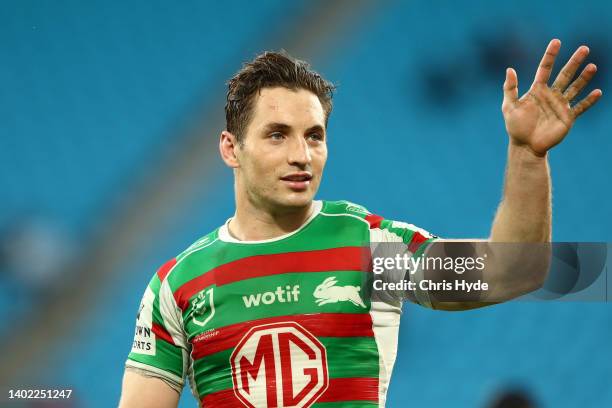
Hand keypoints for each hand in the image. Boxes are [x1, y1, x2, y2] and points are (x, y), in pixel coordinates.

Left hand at [502, 39, 601, 155]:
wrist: (525, 146)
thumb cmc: (515, 127)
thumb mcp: (509, 107)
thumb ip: (510, 88)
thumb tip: (510, 69)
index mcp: (537, 90)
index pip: (545, 69)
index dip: (550, 55)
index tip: (556, 41)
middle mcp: (551, 95)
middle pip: (565, 75)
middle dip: (574, 62)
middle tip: (584, 48)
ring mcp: (560, 105)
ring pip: (575, 88)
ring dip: (584, 78)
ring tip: (592, 66)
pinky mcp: (567, 118)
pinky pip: (580, 107)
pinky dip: (589, 100)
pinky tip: (598, 92)